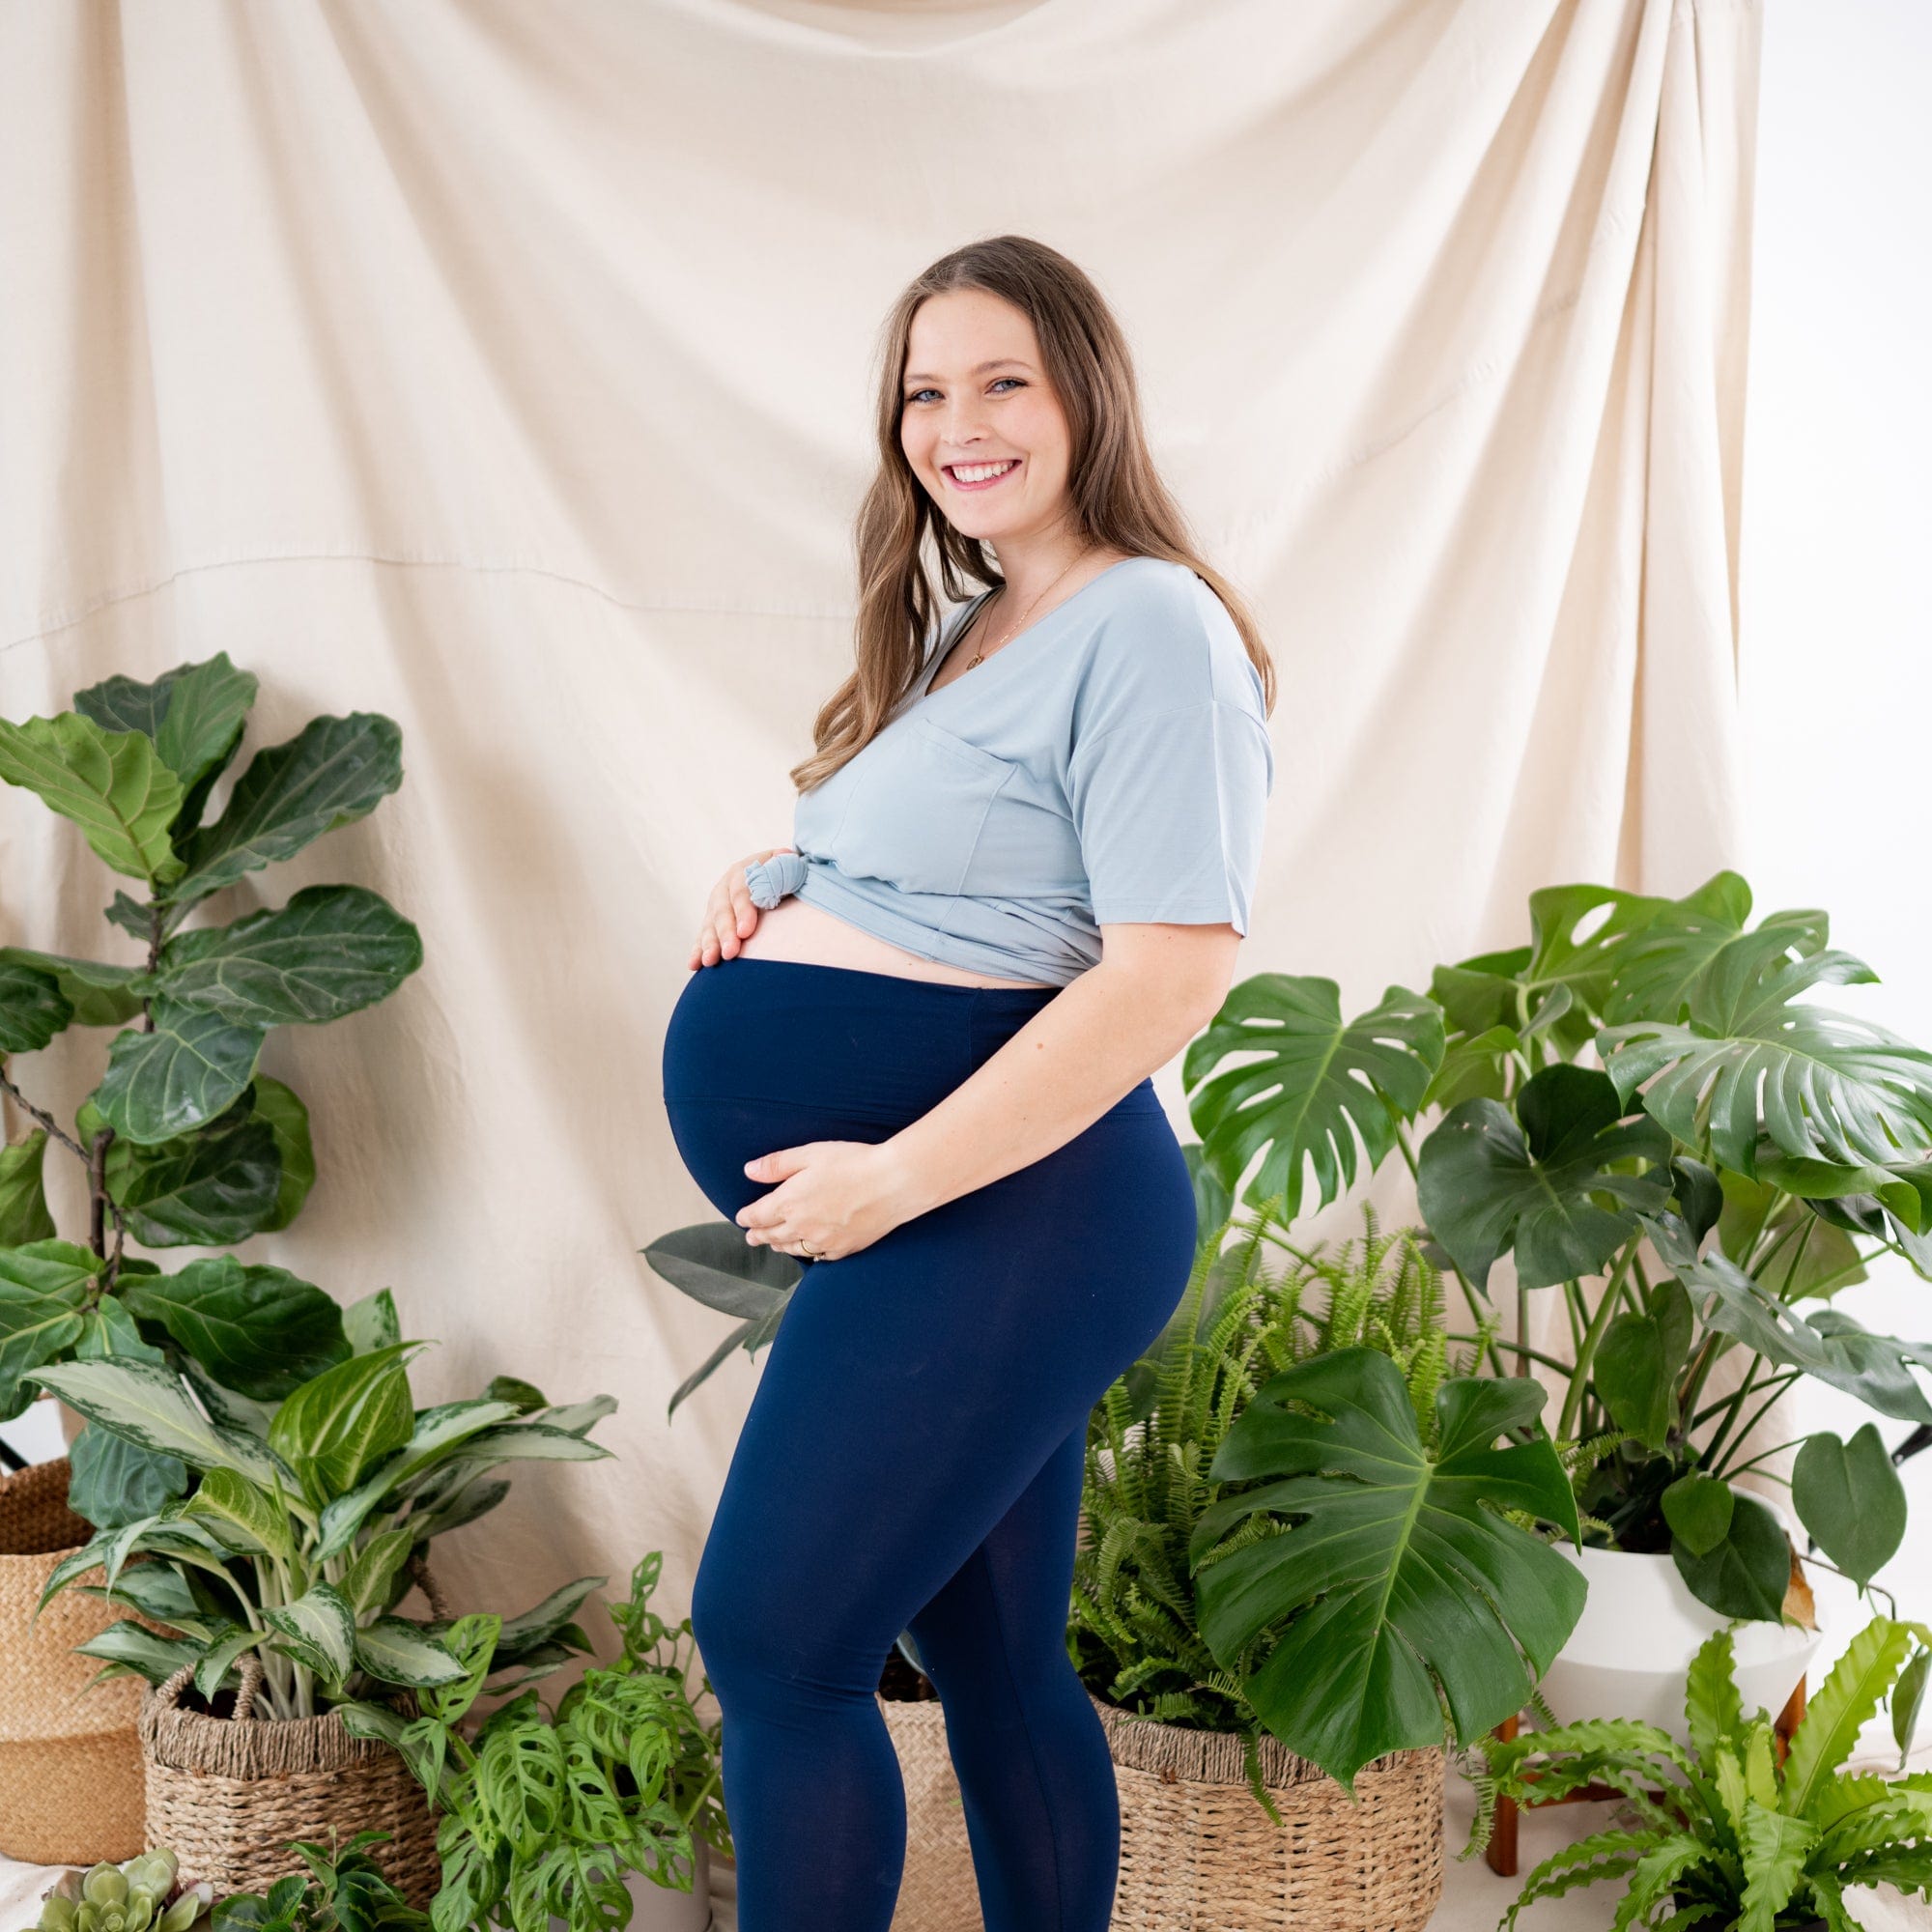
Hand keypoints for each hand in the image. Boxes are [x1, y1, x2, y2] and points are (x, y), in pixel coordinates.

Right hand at [690, 846, 794, 968]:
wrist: (780, 877)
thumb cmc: (790, 874)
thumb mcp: (790, 866)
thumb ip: (785, 867)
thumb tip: (783, 859)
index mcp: (746, 870)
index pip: (742, 889)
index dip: (743, 910)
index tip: (745, 932)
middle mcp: (727, 886)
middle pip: (723, 910)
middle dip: (725, 933)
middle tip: (730, 953)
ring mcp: (718, 905)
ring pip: (710, 924)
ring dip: (709, 944)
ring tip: (711, 961)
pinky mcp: (713, 922)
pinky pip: (703, 936)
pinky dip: (698, 950)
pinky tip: (694, 964)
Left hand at [735, 1140, 922, 1262]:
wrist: (893, 1183)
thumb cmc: (853, 1163)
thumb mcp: (810, 1154)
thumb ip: (777, 1164)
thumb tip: (749, 1171)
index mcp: (789, 1202)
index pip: (757, 1215)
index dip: (746, 1217)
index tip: (742, 1217)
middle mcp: (801, 1227)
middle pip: (771, 1235)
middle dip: (758, 1235)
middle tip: (751, 1237)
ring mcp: (823, 1241)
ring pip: (793, 1248)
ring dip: (779, 1246)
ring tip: (774, 1244)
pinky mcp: (844, 1249)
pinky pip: (818, 1257)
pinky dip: (807, 1253)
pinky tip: (807, 1250)